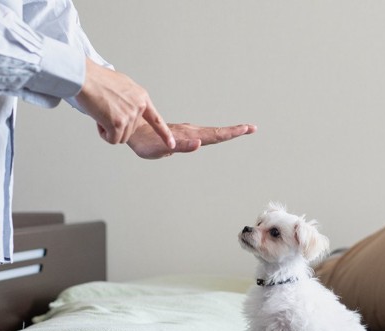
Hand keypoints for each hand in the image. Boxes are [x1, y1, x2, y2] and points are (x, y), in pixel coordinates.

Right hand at [76, 59, 174, 147]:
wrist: (85, 77)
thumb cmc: (98, 80)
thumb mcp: (124, 86)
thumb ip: (131, 99)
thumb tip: (131, 109)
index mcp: (142, 97)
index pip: (156, 120)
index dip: (164, 134)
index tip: (171, 145)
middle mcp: (139, 107)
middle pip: (131, 131)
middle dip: (117, 126)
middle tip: (106, 111)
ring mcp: (130, 115)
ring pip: (121, 137)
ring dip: (109, 130)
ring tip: (101, 113)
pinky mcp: (118, 123)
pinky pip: (113, 140)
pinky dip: (104, 135)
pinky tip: (99, 120)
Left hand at [127, 122, 256, 159]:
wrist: (133, 131)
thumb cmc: (145, 142)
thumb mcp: (162, 147)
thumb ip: (182, 146)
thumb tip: (199, 143)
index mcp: (190, 135)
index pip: (215, 135)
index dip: (232, 132)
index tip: (247, 128)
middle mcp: (191, 132)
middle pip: (217, 132)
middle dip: (235, 131)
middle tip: (251, 128)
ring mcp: (188, 132)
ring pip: (211, 132)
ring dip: (226, 132)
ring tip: (240, 130)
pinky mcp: (183, 134)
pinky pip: (202, 134)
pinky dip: (213, 134)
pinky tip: (216, 135)